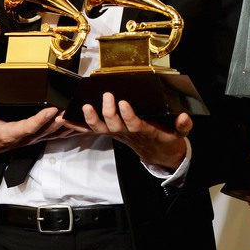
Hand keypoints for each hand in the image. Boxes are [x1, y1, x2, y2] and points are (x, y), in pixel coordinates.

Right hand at [0, 92, 76, 158]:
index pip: (28, 127)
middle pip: (46, 131)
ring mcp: (31, 139)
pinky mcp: (35, 137)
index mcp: (9, 133)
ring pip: (52, 134)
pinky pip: (53, 135)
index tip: (51, 110)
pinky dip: (66, 130)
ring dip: (67, 126)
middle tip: (72, 111)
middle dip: (60, 122)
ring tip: (79, 115)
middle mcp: (23, 138)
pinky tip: (77, 123)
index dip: (41, 119)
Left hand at [62, 92, 190, 169]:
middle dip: (109, 112)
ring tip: (85, 107)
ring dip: (91, 119)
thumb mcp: (179, 133)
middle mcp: (128, 132)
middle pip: (115, 125)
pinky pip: (92, 130)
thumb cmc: (166, 138)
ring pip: (101, 129)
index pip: (135, 124)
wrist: (157, 153)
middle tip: (107, 96)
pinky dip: (78, 125)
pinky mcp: (110, 132)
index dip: (128, 115)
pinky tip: (65, 119)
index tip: (124, 103)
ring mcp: (117, 133)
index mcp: (145, 131)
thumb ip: (182, 125)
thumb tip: (183, 117)